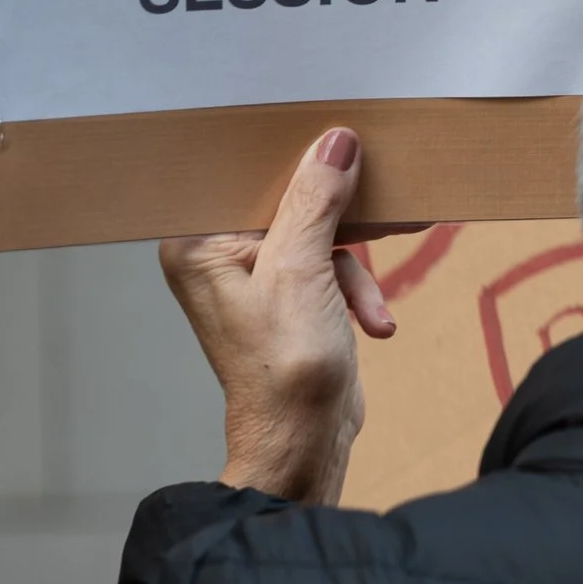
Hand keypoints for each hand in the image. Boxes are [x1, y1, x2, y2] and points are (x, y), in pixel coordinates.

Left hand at [160, 128, 414, 503]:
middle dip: (340, 219)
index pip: (246, 177)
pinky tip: (374, 323)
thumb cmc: (286, 368)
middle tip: (384, 209)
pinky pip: (326, 268)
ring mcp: (252, 281)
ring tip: (375, 310)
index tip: (344, 144)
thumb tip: (336, 142)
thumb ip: (316, 202)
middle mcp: (216, 258)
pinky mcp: (286, 300)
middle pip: (286, 205)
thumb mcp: (303, 273)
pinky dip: (354, 291)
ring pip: (316, 237)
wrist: (303, 441)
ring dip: (354, 271)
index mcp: (198, 244)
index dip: (294, 160)